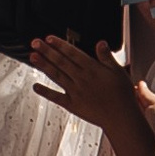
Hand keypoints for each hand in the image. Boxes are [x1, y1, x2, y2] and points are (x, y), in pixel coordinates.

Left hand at [31, 31, 144, 145]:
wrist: (121, 117)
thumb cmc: (122, 94)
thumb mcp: (118, 71)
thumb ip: (107, 57)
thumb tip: (100, 43)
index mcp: (92, 69)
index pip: (73, 53)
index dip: (60, 45)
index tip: (49, 38)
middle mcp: (81, 79)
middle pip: (61, 62)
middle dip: (47, 51)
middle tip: (35, 43)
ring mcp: (75, 92)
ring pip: (56, 76)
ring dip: (44, 66)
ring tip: (32, 57)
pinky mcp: (72, 104)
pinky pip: (56, 97)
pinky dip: (45, 92)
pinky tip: (35, 86)